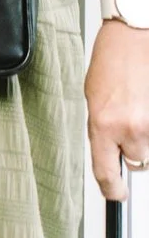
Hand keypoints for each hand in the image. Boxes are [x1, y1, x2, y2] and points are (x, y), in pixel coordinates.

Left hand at [89, 20, 148, 197]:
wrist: (132, 42)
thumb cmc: (110, 66)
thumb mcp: (94, 102)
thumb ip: (101, 130)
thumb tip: (109, 153)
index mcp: (103, 125)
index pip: (105, 171)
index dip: (111, 189)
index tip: (114, 195)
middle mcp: (129, 129)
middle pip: (137, 162)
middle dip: (132, 152)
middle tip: (126, 126)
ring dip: (144, 138)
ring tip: (136, 111)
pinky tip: (144, 108)